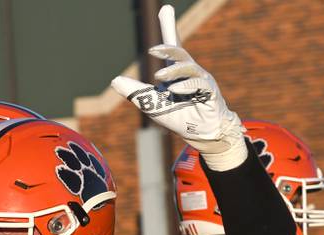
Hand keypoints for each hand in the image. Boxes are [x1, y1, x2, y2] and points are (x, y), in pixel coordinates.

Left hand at [110, 4, 245, 170]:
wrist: (198, 133)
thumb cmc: (177, 116)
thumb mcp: (151, 103)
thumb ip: (135, 91)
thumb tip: (115, 80)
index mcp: (176, 72)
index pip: (171, 47)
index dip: (168, 28)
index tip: (164, 9)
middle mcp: (189, 72)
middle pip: (180, 52)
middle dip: (168, 47)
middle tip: (152, 49)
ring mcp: (201, 80)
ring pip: (188, 68)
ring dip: (173, 71)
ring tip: (158, 77)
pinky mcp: (209, 92)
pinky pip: (199, 85)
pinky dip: (185, 87)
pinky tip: (174, 90)